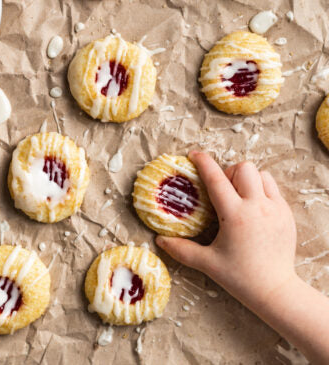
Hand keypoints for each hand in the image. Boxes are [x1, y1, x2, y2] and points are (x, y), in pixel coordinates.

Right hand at [156, 151, 297, 308]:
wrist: (276, 291)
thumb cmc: (241, 278)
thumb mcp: (208, 263)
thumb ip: (182, 250)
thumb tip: (159, 241)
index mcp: (235, 216)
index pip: (216, 178)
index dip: (203, 162)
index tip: (194, 154)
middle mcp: (257, 207)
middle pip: (243, 168)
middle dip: (229, 172)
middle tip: (222, 190)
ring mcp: (275, 209)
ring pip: (261, 174)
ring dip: (248, 179)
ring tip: (239, 197)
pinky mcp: (287, 214)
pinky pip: (273, 188)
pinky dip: (261, 190)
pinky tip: (253, 208)